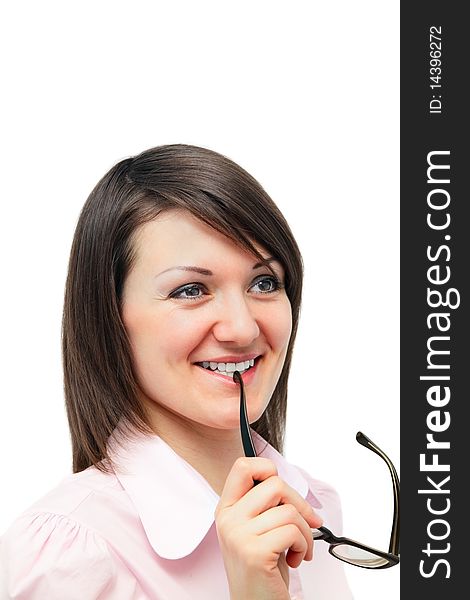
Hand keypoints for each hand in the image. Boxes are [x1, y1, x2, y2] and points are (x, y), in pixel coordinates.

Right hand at [215, 457, 321, 599]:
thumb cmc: (263, 569)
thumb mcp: (257, 530)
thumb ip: (264, 505)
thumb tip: (291, 488)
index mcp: (227, 509)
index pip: (242, 466)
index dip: (267, 468)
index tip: (282, 490)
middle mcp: (228, 519)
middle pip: (274, 484)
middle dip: (299, 503)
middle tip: (305, 522)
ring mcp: (238, 535)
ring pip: (289, 511)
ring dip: (305, 531)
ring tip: (298, 547)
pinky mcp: (254, 553)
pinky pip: (293, 532)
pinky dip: (304, 545)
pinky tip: (295, 558)